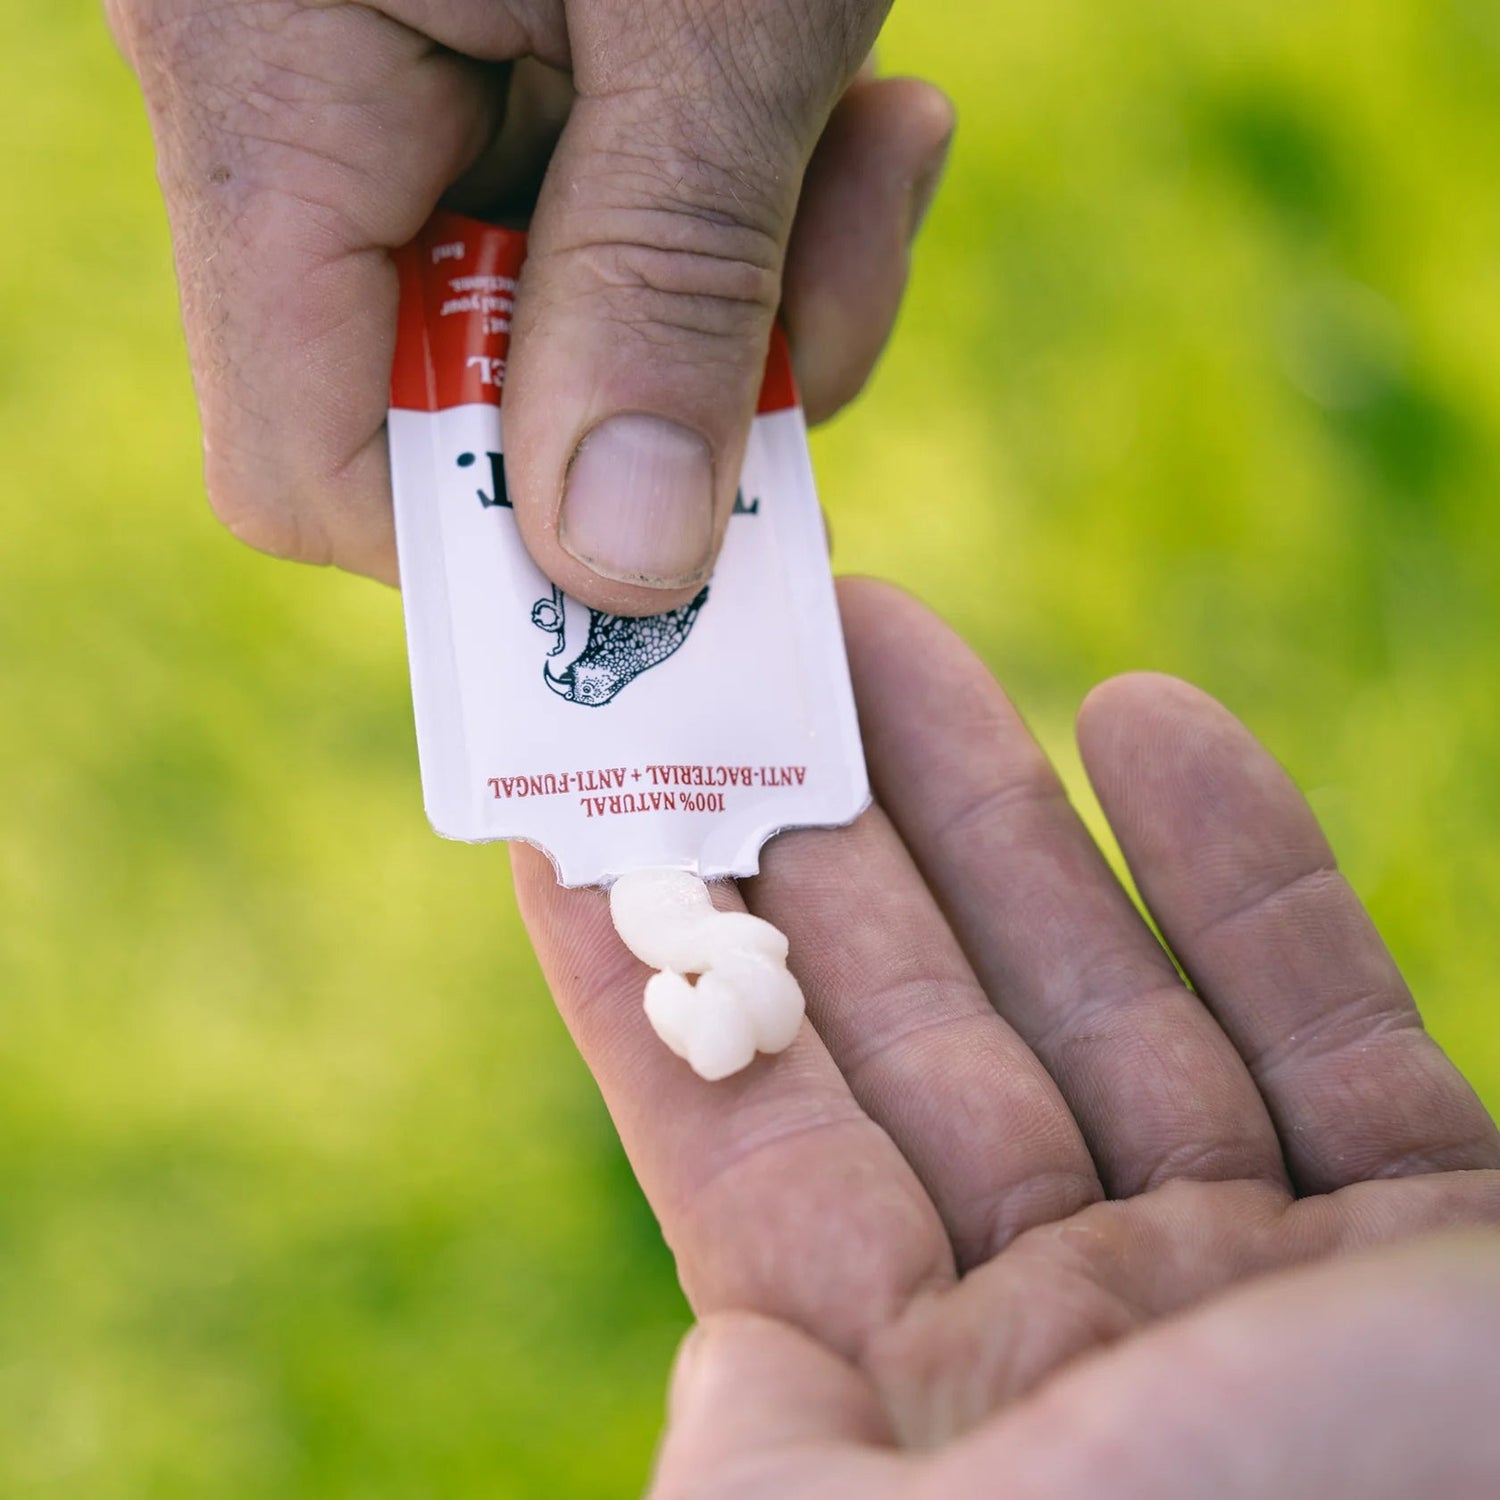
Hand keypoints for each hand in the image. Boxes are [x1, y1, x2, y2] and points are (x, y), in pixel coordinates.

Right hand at [106, 0, 952, 608]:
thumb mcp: (723, 3)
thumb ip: (665, 285)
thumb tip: (618, 568)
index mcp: (264, 84)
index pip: (310, 466)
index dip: (492, 551)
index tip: (681, 529)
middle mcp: (292, 105)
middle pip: (460, 410)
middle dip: (676, 397)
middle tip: (839, 269)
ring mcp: (391, 86)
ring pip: (559, 326)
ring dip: (743, 295)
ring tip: (865, 146)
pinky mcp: (490, 61)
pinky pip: (609, 225)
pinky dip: (742, 218)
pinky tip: (840, 118)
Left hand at [513, 578, 1499, 1495]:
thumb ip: (773, 1477)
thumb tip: (724, 1359)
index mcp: (934, 1413)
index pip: (752, 1143)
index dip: (648, 970)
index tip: (578, 812)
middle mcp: (1079, 1333)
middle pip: (918, 1026)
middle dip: (823, 836)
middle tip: (745, 668)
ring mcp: (1249, 1268)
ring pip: (1100, 990)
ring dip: (996, 805)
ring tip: (890, 634)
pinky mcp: (1422, 1222)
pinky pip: (1323, 1017)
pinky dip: (1248, 870)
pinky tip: (1150, 712)